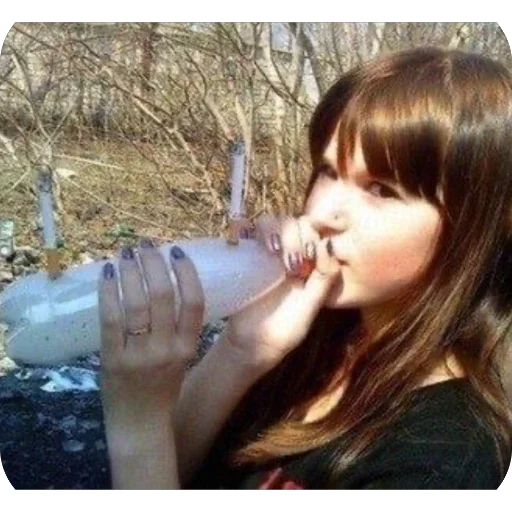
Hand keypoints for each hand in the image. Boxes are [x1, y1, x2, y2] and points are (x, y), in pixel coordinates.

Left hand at [98, 240, 204, 435]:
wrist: (140, 424)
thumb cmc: (163, 388)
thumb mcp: (181, 358)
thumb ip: (179, 328)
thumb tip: (167, 284)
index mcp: (188, 346)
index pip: (194, 302)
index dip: (186, 272)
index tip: (176, 251)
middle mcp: (167, 349)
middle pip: (163, 296)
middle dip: (154, 264)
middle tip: (146, 245)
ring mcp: (139, 354)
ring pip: (136, 303)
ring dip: (131, 272)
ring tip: (126, 252)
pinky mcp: (113, 359)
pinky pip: (111, 320)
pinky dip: (108, 292)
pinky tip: (106, 273)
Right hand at [224, 213, 340, 370]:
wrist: (251, 344)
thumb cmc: (285, 329)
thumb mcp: (310, 307)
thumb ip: (324, 279)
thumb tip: (330, 244)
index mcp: (311, 263)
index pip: (316, 232)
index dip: (315, 234)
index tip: (310, 253)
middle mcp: (290, 253)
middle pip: (295, 222)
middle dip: (295, 237)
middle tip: (291, 264)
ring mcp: (266, 252)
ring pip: (271, 221)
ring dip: (274, 231)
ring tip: (272, 251)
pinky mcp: (245, 254)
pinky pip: (243, 229)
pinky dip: (244, 228)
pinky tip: (246, 242)